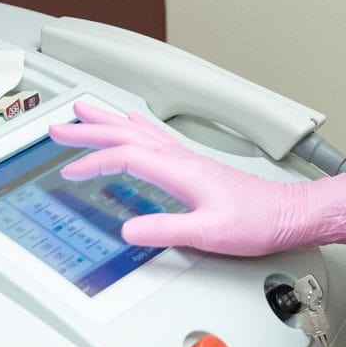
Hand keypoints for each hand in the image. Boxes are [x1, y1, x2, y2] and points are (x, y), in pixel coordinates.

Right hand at [48, 101, 345, 255]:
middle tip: (58, 127)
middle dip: (89, 130)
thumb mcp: (209, 234)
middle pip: (126, 135)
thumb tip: (129, 231)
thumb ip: (166, 230)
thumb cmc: (256, 223)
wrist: (287, 214)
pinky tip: (130, 123)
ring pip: (138, 131)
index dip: (95, 162)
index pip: (127, 157)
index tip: (70, 172)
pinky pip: (154, 137)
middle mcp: (182, 159)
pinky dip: (133, 127)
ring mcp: (187, 159)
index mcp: (180, 171)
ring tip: (83, 112)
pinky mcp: (193, 166)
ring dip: (107, 121)